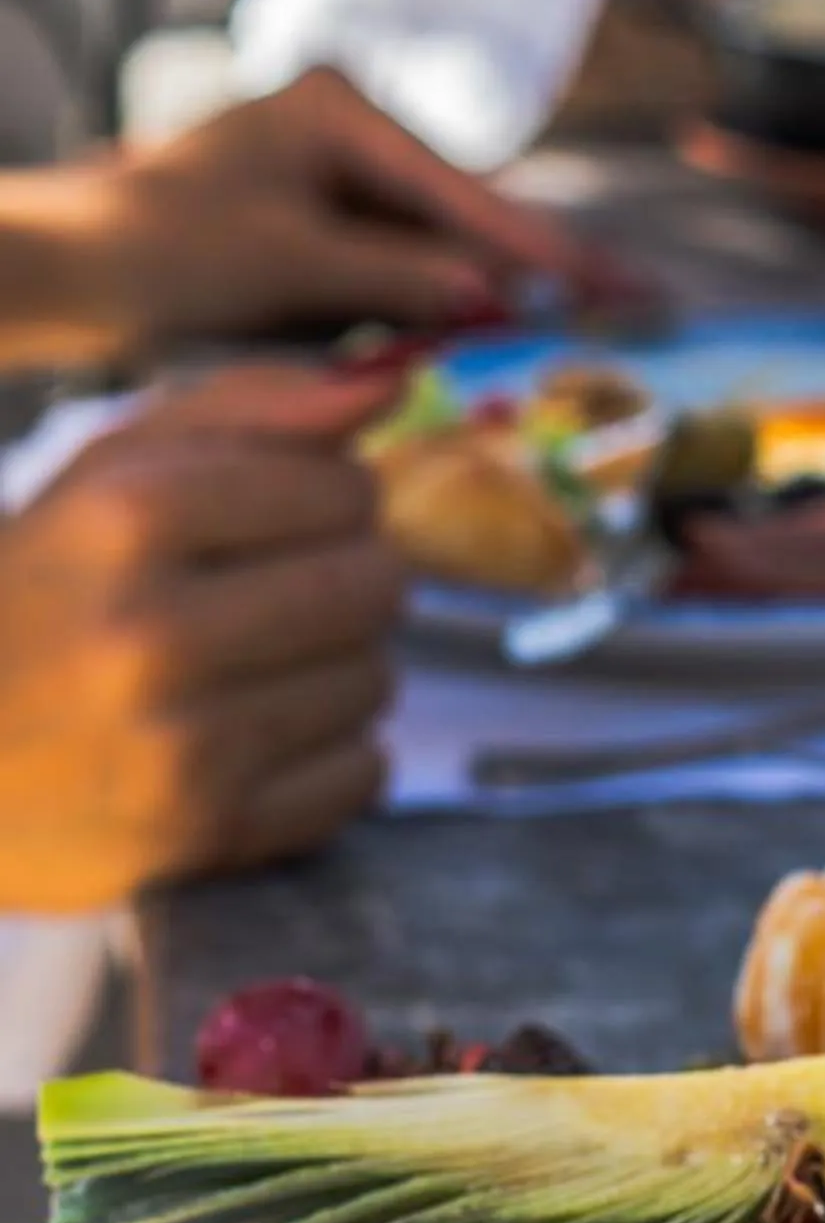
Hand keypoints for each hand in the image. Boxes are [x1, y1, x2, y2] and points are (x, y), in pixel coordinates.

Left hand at [0, 68, 649, 366]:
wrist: (59, 273)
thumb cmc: (156, 247)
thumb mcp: (288, 261)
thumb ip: (398, 274)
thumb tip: (495, 293)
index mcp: (337, 109)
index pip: (465, 190)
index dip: (548, 245)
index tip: (618, 282)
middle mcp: (340, 134)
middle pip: (465, 214)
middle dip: (545, 265)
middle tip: (639, 302)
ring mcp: (327, 185)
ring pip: (439, 248)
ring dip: (502, 293)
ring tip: (598, 322)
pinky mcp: (312, 236)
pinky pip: (400, 273)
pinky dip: (443, 308)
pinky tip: (504, 336)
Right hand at [0, 364, 404, 913]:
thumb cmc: (41, 598)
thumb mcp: (106, 477)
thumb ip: (248, 413)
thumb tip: (386, 387)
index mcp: (126, 518)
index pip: (343, 490)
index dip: (334, 502)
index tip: (291, 522)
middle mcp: (153, 633)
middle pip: (375, 584)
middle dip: (347, 582)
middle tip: (283, 601)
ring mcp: (181, 745)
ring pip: (375, 680)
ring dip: (336, 672)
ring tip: (254, 675)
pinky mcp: (207, 835)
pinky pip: (362, 775)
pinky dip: (331, 759)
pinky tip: (257, 743)